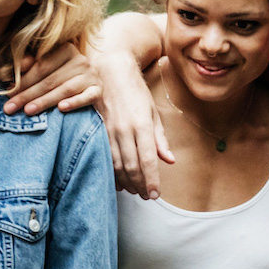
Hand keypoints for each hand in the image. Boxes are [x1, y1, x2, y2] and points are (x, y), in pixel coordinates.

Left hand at [3, 42, 99, 114]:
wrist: (89, 84)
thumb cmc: (61, 75)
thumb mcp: (46, 67)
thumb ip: (30, 64)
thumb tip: (13, 67)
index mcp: (65, 48)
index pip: (41, 66)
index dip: (23, 80)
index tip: (7, 92)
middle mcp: (80, 59)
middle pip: (50, 79)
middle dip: (28, 94)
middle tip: (10, 107)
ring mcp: (91, 75)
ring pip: (65, 89)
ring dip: (45, 101)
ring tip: (28, 110)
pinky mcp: (98, 90)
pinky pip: (87, 97)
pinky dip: (74, 102)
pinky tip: (61, 108)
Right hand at [93, 12, 172, 197]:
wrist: (110, 72)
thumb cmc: (136, 92)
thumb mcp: (154, 112)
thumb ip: (160, 138)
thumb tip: (169, 160)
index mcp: (142, 125)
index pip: (148, 159)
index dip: (152, 180)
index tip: (155, 194)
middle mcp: (125, 129)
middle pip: (132, 166)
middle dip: (139, 184)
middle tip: (145, 196)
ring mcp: (109, 130)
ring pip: (116, 164)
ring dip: (125, 181)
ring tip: (133, 191)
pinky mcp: (99, 130)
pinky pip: (104, 156)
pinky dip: (111, 171)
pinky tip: (116, 179)